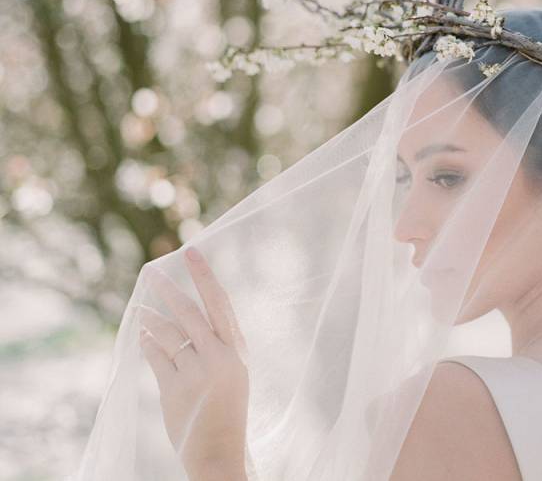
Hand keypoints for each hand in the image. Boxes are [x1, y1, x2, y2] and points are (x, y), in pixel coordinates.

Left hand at [137, 246, 249, 480]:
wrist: (220, 452)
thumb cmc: (228, 412)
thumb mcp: (233, 374)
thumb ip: (217, 347)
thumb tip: (187, 321)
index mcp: (237, 351)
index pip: (220, 303)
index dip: (205, 276)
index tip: (192, 253)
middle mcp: (219, 356)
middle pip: (190, 312)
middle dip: (169, 289)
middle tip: (152, 273)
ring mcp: (196, 372)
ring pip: (168, 332)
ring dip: (152, 318)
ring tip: (141, 309)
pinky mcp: (174, 388)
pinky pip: (156, 356)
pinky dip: (147, 343)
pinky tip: (142, 335)